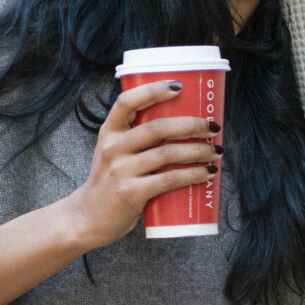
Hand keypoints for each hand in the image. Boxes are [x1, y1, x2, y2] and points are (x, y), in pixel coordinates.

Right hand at [63, 81, 219, 250]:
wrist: (87, 219)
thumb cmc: (110, 182)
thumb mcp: (114, 152)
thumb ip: (137, 138)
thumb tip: (184, 125)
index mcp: (109, 131)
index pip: (127, 101)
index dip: (153, 90)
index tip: (179, 86)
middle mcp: (113, 147)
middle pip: (157, 128)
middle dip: (192, 124)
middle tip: (213, 127)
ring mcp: (121, 170)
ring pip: (168, 153)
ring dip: (199, 151)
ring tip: (217, 152)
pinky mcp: (130, 193)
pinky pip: (169, 180)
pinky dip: (192, 175)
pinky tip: (207, 173)